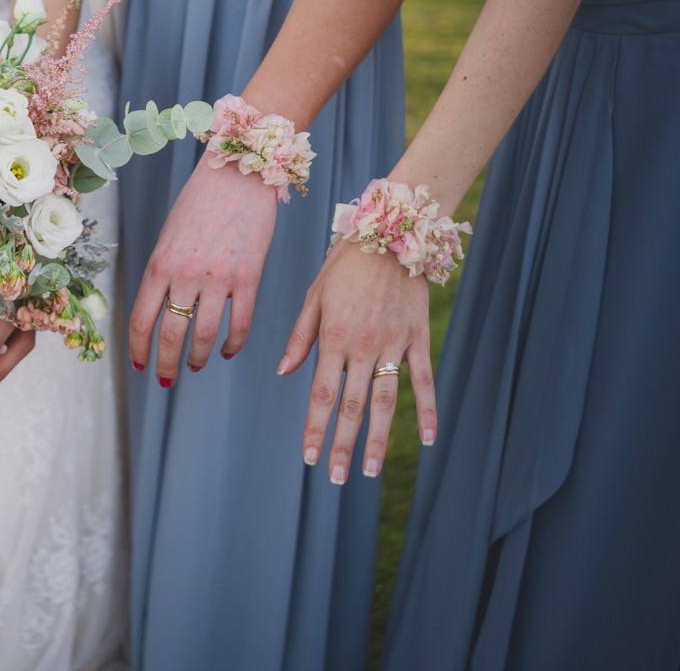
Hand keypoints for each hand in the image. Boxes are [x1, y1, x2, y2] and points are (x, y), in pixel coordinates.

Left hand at [128, 161, 276, 385]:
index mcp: (158, 263)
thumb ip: (163, 272)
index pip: (141, 319)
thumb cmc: (200, 202)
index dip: (138, 348)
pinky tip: (226, 350)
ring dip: (198, 358)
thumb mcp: (169, 235)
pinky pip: (240, 324)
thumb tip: (160, 309)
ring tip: (196, 365)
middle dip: (166, 365)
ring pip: (204, 336)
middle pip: (170, 336)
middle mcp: (184, 274)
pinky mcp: (249, 276)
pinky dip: (232, 344)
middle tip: (166, 378)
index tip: (140, 363)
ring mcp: (218, 277)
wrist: (238, 172)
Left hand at [278, 239, 435, 484]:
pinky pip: (424, 381)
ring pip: (386, 402)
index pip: (321, 394)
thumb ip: (300, 337)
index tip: (309, 458)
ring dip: (376, 439)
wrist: (391, 233)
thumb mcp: (313, 296)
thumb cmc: (344, 264)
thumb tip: (283, 372)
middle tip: (337, 478)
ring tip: (368, 471)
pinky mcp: (419, 338)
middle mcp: (363, 347)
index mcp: (334, 338)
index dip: (315, 428)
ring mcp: (394, 345)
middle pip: (352, 406)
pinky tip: (425, 440)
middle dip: (342, 445)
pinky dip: (427, 411)